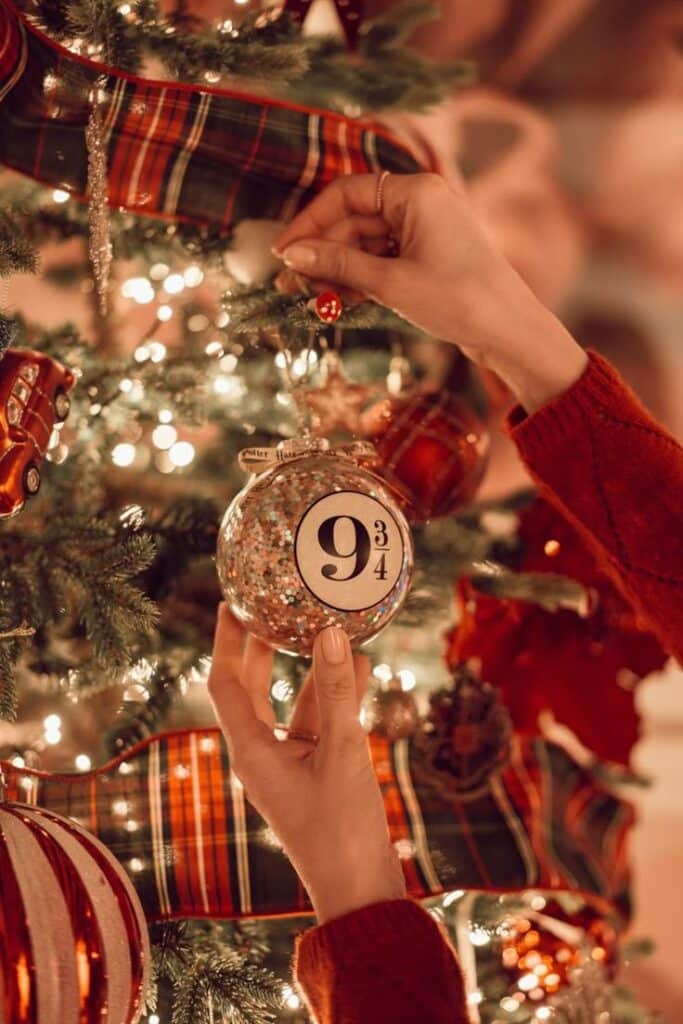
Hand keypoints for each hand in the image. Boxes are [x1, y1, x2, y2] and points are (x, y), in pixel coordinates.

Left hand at [207, 606, 406, 923]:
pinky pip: (321, 725)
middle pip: (253, 689)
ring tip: (331, 629)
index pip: (225, 683)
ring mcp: (290, 765)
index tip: (232, 604)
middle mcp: (263, 755)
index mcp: (251, 751)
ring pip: (294, 704)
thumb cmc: (341, 828)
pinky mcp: (317, 774)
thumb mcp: (341, 752)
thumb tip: (330, 632)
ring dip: (313, 671)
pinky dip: (336, 698)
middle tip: (275, 608)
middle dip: (264, 649)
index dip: (226, 642)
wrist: (360, 890)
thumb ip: (335, 692)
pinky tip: (360, 670)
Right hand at [274, 172, 586, 412]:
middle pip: (354, 220)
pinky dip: (361, 279)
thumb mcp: (390, 282)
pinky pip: (384, 260)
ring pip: (366, 244)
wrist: (509, 332)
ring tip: (309, 298)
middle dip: (321, 253)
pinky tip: (336, 302)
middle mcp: (421, 203)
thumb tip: (292, 254)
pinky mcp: (429, 257)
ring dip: (338, 270)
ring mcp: (426, 230)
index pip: (346, 194)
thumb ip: (338, 264)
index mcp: (416, 192)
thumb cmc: (457, 300)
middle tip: (289, 285)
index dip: (310, 222)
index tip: (284, 253)